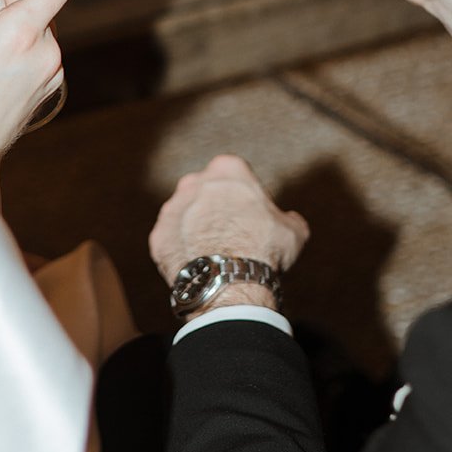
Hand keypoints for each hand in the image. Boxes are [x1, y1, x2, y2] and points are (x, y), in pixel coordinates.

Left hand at [149, 155, 308, 292]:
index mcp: (228, 170)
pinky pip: (171, 241)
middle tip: (232, 234)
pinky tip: (199, 267)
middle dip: (215, 208)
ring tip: (215, 255)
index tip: (251, 215)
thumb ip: (288, 219)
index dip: (245, 196)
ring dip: (196, 229)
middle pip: (206, 192)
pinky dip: (182, 251)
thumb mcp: (293, 231)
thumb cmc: (263, 250)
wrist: (228, 282)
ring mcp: (172, 209)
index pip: (236, 175)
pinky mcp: (158, 236)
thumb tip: (291, 221)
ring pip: (185, 216)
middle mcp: (194, 182)